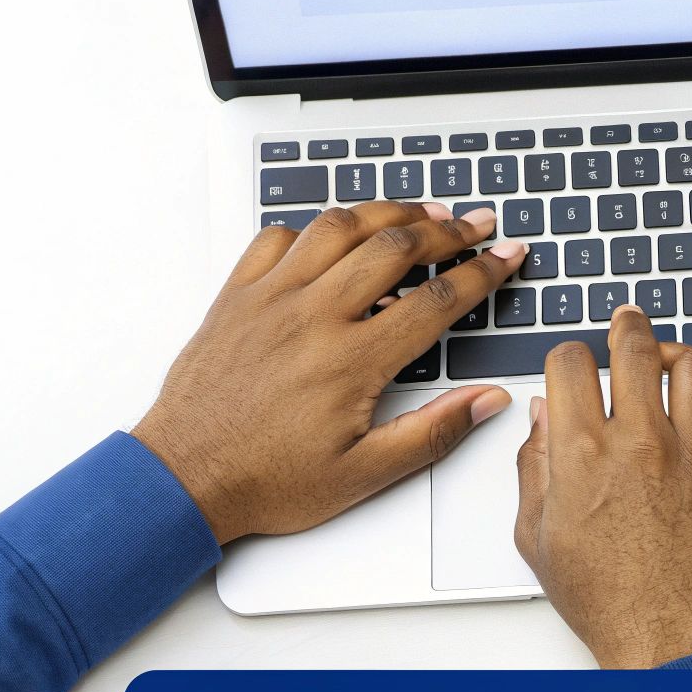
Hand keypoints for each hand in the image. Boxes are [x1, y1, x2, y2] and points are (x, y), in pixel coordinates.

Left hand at [133, 201, 527, 543]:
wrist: (184, 477)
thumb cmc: (267, 480)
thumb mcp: (365, 474)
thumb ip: (433, 432)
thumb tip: (486, 402)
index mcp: (351, 361)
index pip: (437, 300)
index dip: (483, 273)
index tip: (507, 256)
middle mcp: (313, 317)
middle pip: (394, 246)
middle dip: (447, 229)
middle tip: (476, 223)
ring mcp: (270, 299)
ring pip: (339, 227)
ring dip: (386, 212)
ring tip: (419, 212)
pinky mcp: (236, 296)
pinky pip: (276, 238)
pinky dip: (313, 227)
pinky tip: (334, 235)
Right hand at [515, 307, 691, 669]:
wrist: (666, 636)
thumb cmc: (605, 598)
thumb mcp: (537, 536)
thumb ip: (534, 467)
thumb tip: (541, 419)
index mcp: (583, 452)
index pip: (570, 362)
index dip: (568, 357)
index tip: (573, 366)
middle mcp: (641, 442)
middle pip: (636, 345)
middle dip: (628, 326)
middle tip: (628, 324)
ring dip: (680, 360)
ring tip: (672, 367)